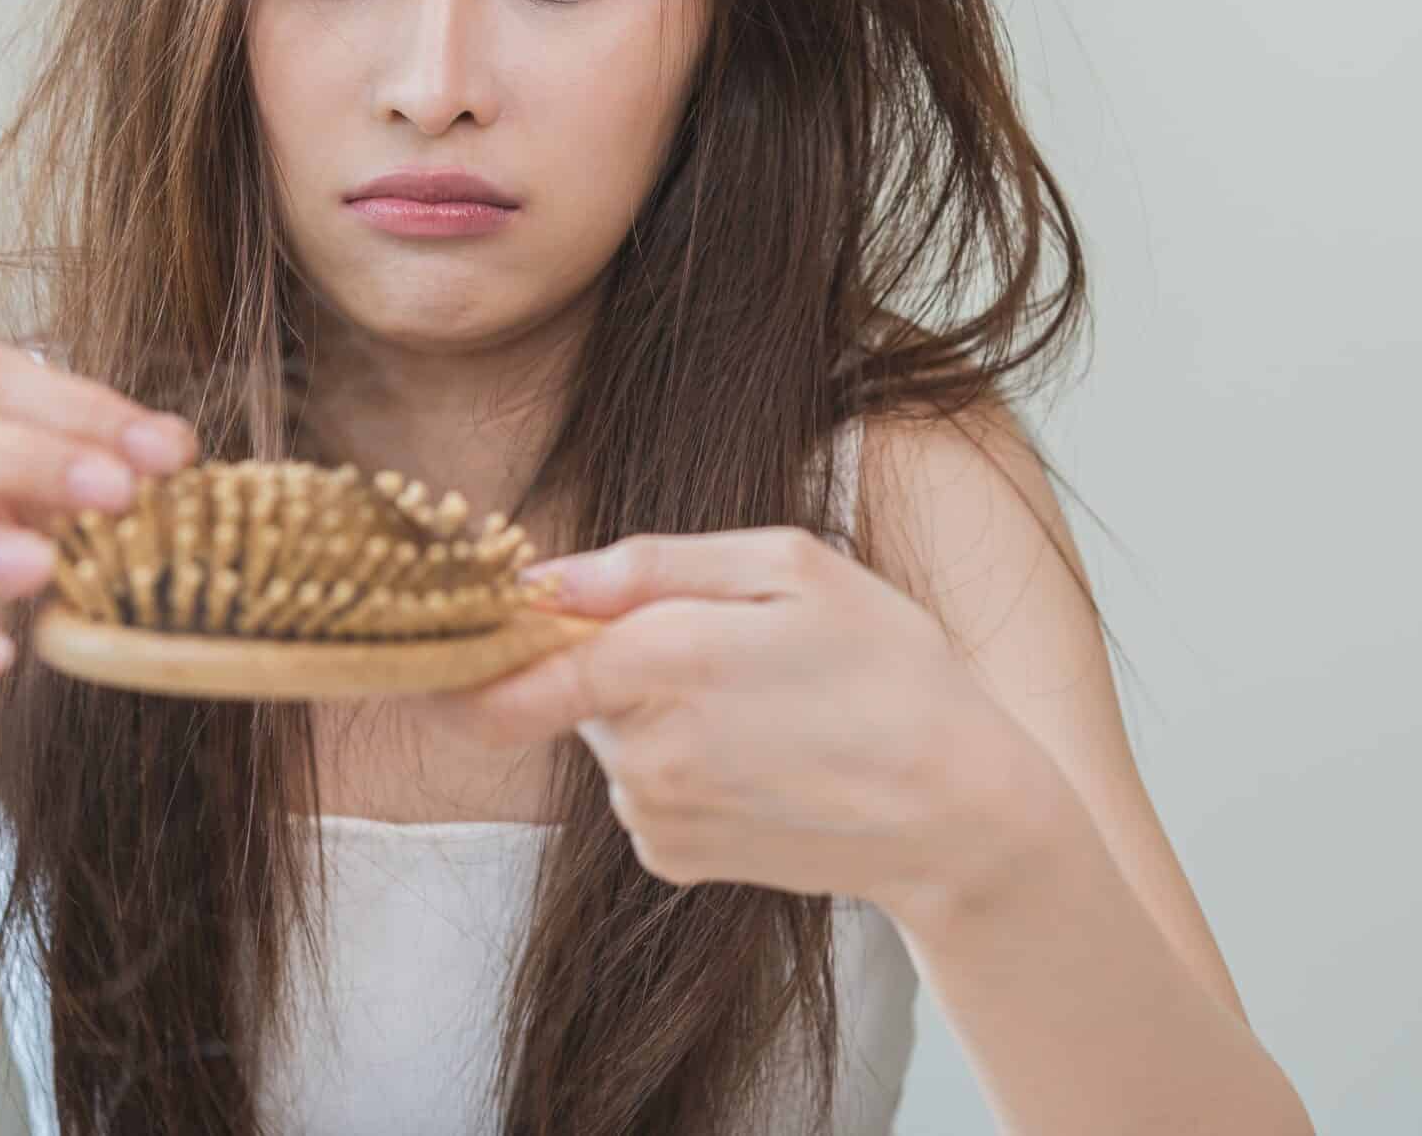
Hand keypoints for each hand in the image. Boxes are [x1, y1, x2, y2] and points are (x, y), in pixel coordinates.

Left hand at [426, 527, 1028, 909]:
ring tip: (767, 704)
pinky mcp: (670, 857)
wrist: (960, 815)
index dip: (468, 648)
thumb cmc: (889, 670)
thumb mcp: (792, 569)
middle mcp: (642, 751)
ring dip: (657, 708)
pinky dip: (680, 762)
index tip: (460, 624)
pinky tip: (762, 756)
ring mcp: (652, 813)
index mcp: (666, 662)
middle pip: (570, 682)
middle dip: (617, 653)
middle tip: (727, 641)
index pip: (509, 672)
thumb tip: (545, 576)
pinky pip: (641, 786)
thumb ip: (655, 564)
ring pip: (611, 732)